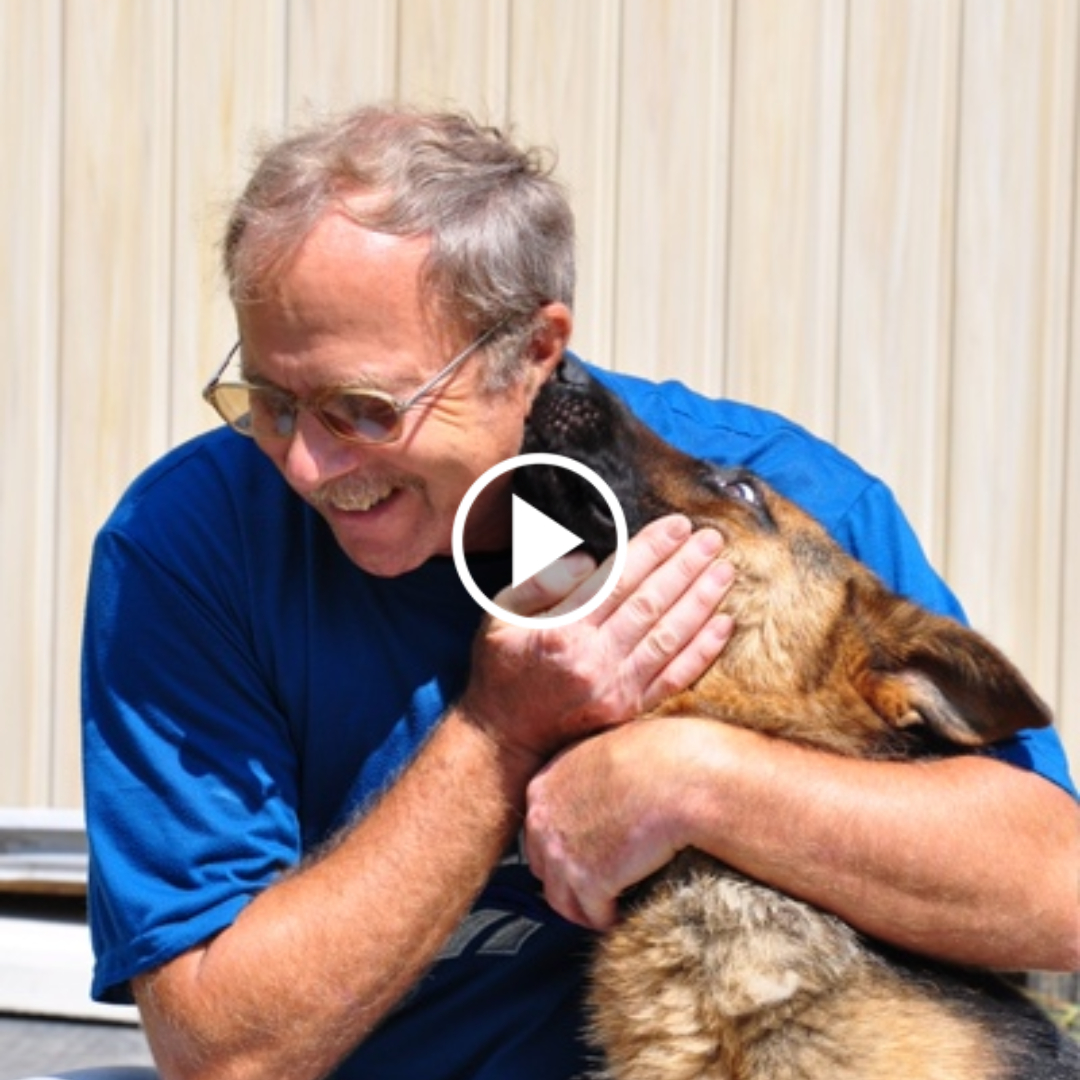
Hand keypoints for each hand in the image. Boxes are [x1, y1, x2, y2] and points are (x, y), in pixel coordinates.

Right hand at [457, 515, 734, 764]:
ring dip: (702, 601)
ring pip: (670, 637)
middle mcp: (593, 660)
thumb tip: (587, 560)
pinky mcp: (630, 711)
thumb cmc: (502, 667)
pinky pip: (675, 677)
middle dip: (686, 566)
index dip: (652, 549)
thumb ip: (539, 582)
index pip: (618, 580)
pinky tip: (724, 623)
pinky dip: (703, 649)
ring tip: (724, 570)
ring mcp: (616, 689)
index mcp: (562, 631)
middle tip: (713, 538)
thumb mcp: (498, 615)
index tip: (678, 525)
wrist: (504, 738)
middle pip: (651, 603)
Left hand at [524, 718, 707, 928]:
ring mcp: (562, 853)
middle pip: (543, 868)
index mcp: (544, 785)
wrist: (678, 776)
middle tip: (594, 886)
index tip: (582, 855)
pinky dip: (608, 918)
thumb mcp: (604, 750)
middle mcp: (543, 820)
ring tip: (607, 909)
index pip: (538, 831)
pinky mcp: (588, 881)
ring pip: (562, 900)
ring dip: (585, 909)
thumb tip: (603, 792)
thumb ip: (589, 776)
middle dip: (567, 880)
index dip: (562, 846)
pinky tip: (625, 912)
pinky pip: (594, 915)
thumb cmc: (656, 754)